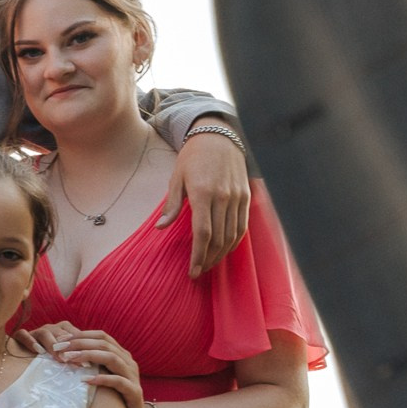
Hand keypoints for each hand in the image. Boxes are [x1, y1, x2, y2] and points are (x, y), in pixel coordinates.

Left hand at [30, 320, 151, 407]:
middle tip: (60, 348)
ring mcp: (133, 376)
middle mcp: (128, 362)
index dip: (81, 335)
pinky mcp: (134, 393)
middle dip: (80, 343)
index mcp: (121, 355)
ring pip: (112, 358)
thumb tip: (65, 353)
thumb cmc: (113, 400)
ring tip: (70, 359)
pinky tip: (86, 380)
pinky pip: (119, 382)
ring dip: (88, 356)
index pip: (102, 336)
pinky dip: (102, 378)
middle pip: (104, 344)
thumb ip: (91, 365)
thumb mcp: (102, 378)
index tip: (61, 339)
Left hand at [158, 126, 250, 279]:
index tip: (192, 271)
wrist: (219, 136)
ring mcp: (237, 197)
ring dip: (221, 254)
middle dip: (208, 259)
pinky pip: (242, 226)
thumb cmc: (193, 156)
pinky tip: (224, 250)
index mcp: (203, 193)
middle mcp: (223, 197)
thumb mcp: (177, 177)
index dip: (198, 255)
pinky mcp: (245, 197)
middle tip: (198, 271)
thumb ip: (172, 205)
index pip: (203, 233)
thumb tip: (161, 227)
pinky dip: (234, 242)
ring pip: (232, 235)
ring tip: (209, 264)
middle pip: (218, 239)